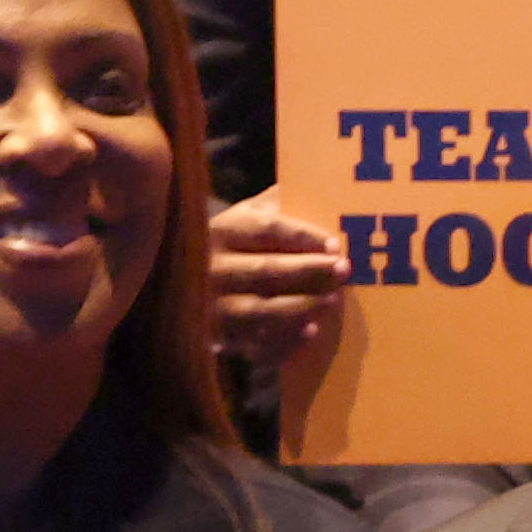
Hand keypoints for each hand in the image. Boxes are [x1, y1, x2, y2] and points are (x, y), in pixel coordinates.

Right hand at [206, 192, 346, 373]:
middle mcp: (211, 269)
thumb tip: (323, 187)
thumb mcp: (245, 216)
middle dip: (309, 271)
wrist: (187, 286)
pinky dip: (284, 340)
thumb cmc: (233, 245)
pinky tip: (310, 331)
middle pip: (266, 270)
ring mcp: (212, 308)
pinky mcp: (218, 339)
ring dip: (301, 306)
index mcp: (221, 231)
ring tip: (333, 299)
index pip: (266, 231)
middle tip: (343, 269)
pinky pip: (255, 344)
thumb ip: (276, 204)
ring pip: (261, 311)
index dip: (303, 237)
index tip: (335, 243)